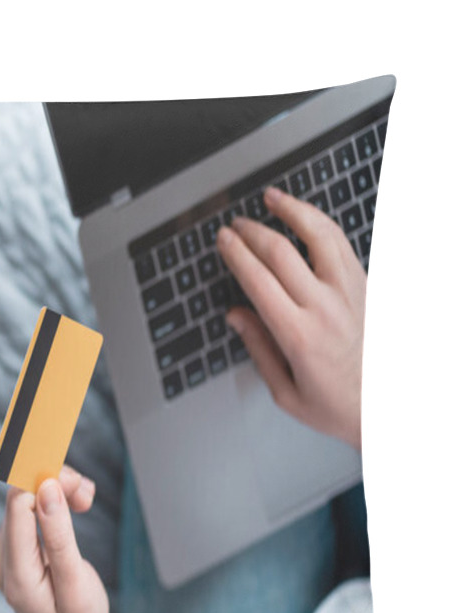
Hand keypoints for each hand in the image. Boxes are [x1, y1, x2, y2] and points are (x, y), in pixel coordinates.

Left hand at [0, 465, 109, 612]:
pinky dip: (55, 503)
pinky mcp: (21, 551)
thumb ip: (60, 537)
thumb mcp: (76, 583)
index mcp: (16, 574)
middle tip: (87, 491)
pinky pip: (32, 514)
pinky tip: (78, 504)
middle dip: (53, 485)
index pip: (16, 507)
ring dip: (58, 492)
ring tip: (87, 496)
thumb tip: (45, 489)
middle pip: (20, 500)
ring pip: (27, 503)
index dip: (41, 483)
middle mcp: (5, 561)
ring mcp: (10, 556)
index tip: (73, 478)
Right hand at [216, 187, 366, 450]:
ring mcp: (351, 293)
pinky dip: (321, 223)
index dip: (236, 254)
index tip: (223, 241)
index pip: (257, 280)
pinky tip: (308, 217)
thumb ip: (259, 349)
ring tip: (273, 199)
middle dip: (252, 232)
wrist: (392, 410)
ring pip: (319, 235)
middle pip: (281, 252)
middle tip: (235, 225)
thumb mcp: (286, 393)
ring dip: (292, 211)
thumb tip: (236, 316)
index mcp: (299, 335)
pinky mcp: (366, 288)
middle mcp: (325, 307)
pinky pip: (342, 244)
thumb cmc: (340, 407)